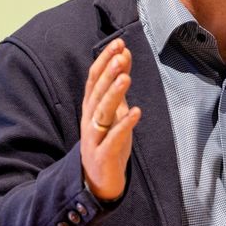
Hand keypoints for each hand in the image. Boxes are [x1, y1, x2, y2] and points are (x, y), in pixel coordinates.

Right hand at [80, 38, 141, 201]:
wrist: (97, 182)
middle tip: (120, 55)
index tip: (119, 43)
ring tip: (126, 78)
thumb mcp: (114, 111)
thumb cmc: (107, 142)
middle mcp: (89, 119)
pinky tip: (136, 112)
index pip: (95, 79)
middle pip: (97, 92)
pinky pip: (113, 138)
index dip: (105, 60)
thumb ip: (117, 86)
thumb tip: (124, 55)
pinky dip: (124, 124)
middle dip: (109, 73)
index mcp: (91, 107)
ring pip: (102, 112)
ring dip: (114, 94)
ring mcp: (94, 137)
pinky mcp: (103, 155)